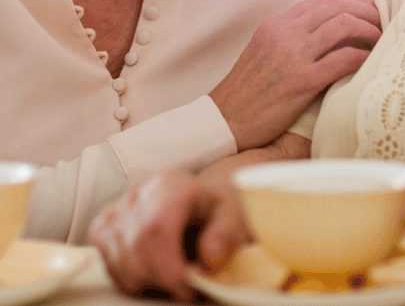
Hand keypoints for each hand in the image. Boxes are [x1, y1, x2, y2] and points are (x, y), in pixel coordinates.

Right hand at [88, 170, 249, 300]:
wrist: (197, 205)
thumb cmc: (214, 213)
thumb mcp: (233, 218)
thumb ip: (227, 235)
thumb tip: (210, 257)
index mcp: (170, 184)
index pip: (157, 229)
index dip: (169, 268)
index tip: (188, 289)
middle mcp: (137, 193)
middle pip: (135, 251)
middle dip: (160, 280)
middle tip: (184, 287)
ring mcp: (114, 210)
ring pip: (119, 264)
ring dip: (146, 283)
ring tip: (173, 275)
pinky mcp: (101, 228)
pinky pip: (108, 265)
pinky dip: (130, 278)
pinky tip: (153, 271)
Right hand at [210, 0, 380, 149]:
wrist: (222, 122)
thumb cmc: (247, 92)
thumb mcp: (263, 52)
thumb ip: (290, 38)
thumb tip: (325, 32)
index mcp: (276, 25)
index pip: (320, 0)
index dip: (349, 1)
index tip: (366, 10)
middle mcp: (285, 35)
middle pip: (337, 8)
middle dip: (365, 11)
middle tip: (382, 22)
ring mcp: (293, 56)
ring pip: (344, 26)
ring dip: (369, 31)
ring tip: (381, 40)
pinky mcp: (302, 82)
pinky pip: (344, 60)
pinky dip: (363, 57)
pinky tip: (370, 62)